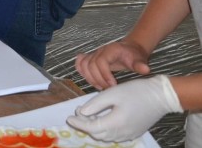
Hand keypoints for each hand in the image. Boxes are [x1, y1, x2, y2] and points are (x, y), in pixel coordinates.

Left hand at [66, 75, 182, 141]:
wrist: (160, 96)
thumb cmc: (135, 91)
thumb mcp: (111, 93)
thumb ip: (94, 105)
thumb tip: (81, 113)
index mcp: (116, 123)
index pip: (91, 127)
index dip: (78, 123)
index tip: (68, 117)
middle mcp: (122, 133)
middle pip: (97, 134)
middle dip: (85, 125)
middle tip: (77, 114)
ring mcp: (129, 135)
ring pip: (106, 137)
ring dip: (95, 128)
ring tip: (89, 115)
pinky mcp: (134, 133)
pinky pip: (115, 136)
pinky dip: (105, 130)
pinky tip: (102, 118)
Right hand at [75, 40, 150, 89]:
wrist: (130, 49)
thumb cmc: (134, 55)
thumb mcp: (139, 59)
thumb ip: (140, 64)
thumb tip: (145, 70)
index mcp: (110, 50)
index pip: (100, 61)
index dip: (104, 74)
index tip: (113, 85)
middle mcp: (99, 51)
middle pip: (90, 64)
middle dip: (98, 79)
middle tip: (107, 89)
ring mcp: (93, 54)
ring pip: (83, 65)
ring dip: (89, 78)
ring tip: (100, 87)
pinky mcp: (91, 58)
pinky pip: (80, 63)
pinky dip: (82, 72)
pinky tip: (90, 80)